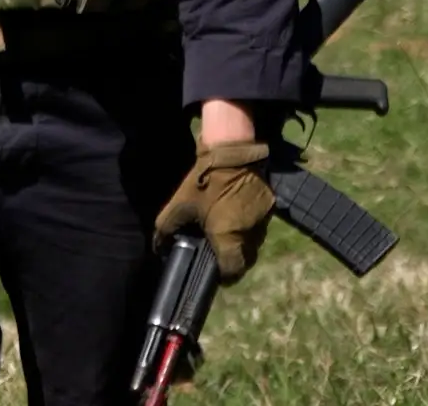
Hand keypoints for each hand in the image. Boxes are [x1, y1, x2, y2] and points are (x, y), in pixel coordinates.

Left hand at [152, 138, 274, 284]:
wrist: (233, 151)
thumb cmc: (205, 180)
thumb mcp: (181, 203)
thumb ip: (166, 229)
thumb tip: (158, 247)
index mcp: (229, 236)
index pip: (234, 270)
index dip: (224, 276)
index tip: (216, 273)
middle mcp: (250, 234)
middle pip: (246, 260)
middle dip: (234, 262)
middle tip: (220, 254)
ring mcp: (263, 221)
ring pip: (255, 244)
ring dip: (243, 245)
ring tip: (227, 236)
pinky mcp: (270, 208)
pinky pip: (260, 228)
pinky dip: (249, 229)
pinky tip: (237, 218)